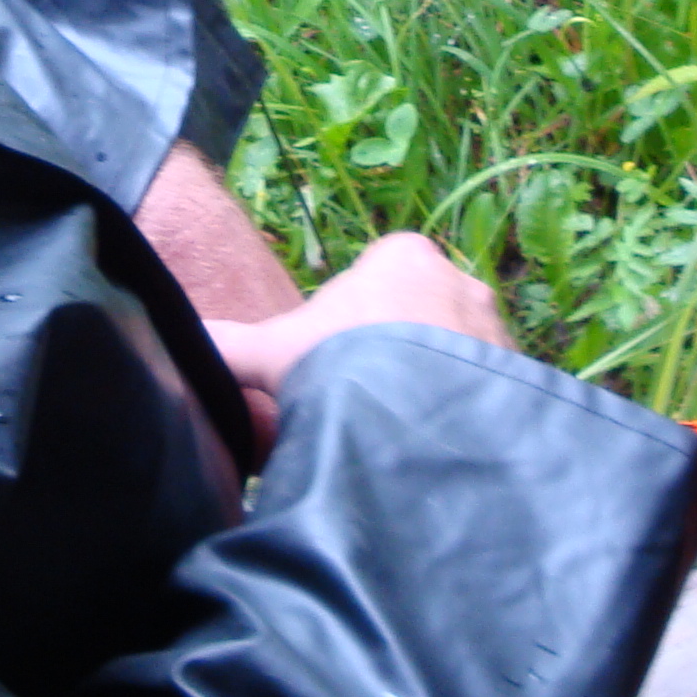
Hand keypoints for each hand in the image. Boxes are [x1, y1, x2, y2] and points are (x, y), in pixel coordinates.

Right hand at [203, 232, 510, 405]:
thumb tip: (177, 342)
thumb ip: (225, 346)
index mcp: (402, 256)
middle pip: (415, 318)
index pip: (373, 285)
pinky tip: (433, 440)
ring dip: (430, 385)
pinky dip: (461, 410)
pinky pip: (485, 389)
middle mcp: (459, 279)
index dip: (346, 329)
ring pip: (451, 355)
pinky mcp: (519, 370)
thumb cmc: (340, 364)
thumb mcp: (270, 352)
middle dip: (393, 355)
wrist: (413, 414)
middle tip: (365, 403)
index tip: (332, 370)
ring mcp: (495, 325)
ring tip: (398, 429)